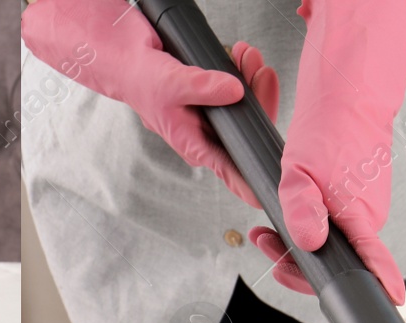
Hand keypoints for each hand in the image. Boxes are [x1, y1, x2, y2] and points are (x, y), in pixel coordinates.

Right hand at [22, 0, 277, 207]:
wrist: (131, 59)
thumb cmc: (142, 81)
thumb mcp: (173, 84)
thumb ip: (204, 88)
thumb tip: (236, 91)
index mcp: (196, 146)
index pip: (233, 172)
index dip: (255, 180)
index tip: (275, 183)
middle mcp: (208, 137)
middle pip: (249, 133)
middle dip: (260, 99)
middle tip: (259, 70)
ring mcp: (214, 119)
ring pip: (248, 108)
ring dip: (254, 79)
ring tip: (249, 56)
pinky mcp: (217, 99)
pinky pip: (242, 91)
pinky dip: (246, 72)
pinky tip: (243, 57)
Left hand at [248, 0, 405, 302]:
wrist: (347, 98)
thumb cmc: (330, 130)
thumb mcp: (300, 171)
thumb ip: (302, 209)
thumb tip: (309, 243)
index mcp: (360, 216)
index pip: (374, 263)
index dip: (379, 285)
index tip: (387, 300)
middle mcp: (368, 219)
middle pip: (337, 261)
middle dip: (296, 262)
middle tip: (265, 244)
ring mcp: (364, 211)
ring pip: (332, 243)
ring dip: (298, 243)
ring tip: (266, 231)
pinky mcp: (357, 202)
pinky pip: (334, 226)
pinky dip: (309, 226)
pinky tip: (291, 213)